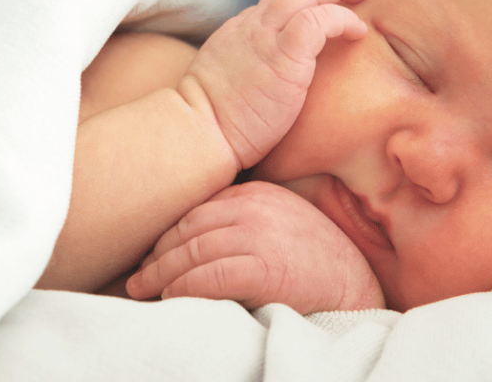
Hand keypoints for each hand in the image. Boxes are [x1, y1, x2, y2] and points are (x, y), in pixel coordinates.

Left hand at [126, 181, 385, 313]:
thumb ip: (244, 222)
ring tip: (142, 290)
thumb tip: (196, 241)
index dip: (168, 234)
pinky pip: (209, 277)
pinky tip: (170, 297)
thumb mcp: (278, 226)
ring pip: (193, 252)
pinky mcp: (265, 267)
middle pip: (189, 228)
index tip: (151, 254)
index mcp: (257, 193)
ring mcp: (260, 235)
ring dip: (162, 274)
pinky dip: (183, 287)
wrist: (355, 290)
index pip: (198, 210)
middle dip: (158, 254)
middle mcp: (256, 207)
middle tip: (137, 276)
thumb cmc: (313, 265)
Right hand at [177, 0, 370, 169]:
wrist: (199, 131)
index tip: (323, 8)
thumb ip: (245, 68)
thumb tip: (262, 78)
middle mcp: (252, 25)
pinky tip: (357, 31)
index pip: (276, 3)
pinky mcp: (284, 54)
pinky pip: (320, 19)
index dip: (304, 2)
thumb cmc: (210, 122)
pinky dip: (342, 18)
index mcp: (239, 32)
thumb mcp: (223, 82)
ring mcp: (267, 36)